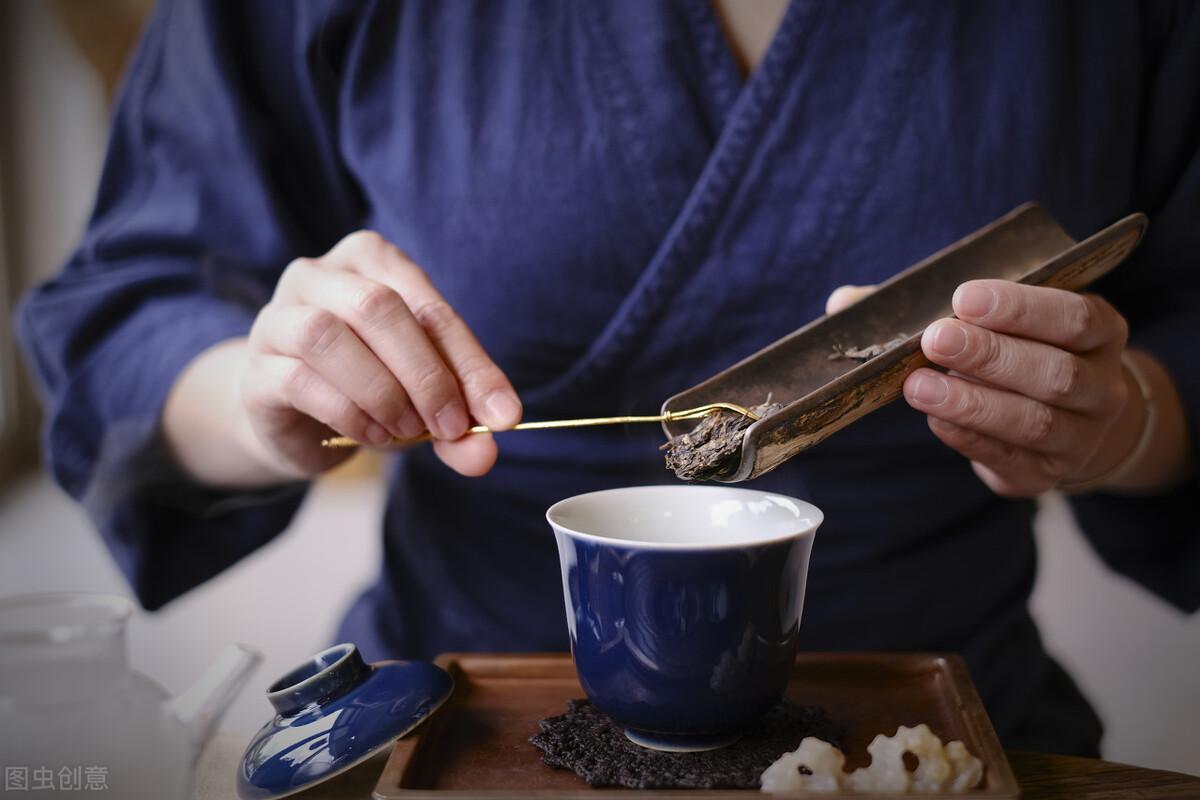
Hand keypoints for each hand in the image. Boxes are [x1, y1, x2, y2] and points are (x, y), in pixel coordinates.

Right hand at [169, 230, 522, 483]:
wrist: (294, 420)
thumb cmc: (369, 387)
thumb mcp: (424, 398)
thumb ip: (457, 421)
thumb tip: (485, 453)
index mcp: (371, 260)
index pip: (430, 307)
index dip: (471, 364)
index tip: (503, 416)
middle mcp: (317, 276)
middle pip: (378, 307)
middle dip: (427, 375)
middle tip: (452, 427)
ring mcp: (277, 317)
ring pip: (327, 334)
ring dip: (381, 389)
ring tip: (408, 430)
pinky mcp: (256, 368)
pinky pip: (299, 378)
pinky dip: (346, 411)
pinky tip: (372, 436)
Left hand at [827, 281, 1145, 496]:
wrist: (1072, 423)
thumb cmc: (1018, 353)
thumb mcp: (997, 321)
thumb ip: (926, 306)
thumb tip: (844, 302)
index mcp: (1099, 332)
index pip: (1073, 317)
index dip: (1021, 308)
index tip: (964, 298)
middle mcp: (1102, 386)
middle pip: (1055, 373)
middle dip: (991, 356)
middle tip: (936, 339)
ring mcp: (1081, 437)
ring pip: (1035, 422)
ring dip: (973, 403)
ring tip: (919, 387)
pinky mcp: (1046, 475)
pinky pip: (1008, 458)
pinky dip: (970, 437)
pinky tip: (937, 420)